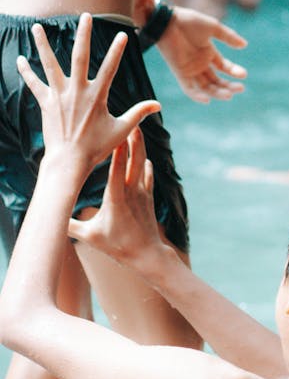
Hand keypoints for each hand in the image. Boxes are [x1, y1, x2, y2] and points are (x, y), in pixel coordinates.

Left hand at [17, 13, 159, 171]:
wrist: (68, 161)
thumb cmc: (96, 147)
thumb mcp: (122, 130)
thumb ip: (139, 113)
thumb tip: (158, 105)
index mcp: (97, 96)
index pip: (111, 68)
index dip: (118, 51)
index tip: (124, 34)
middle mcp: (77, 91)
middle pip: (80, 57)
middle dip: (84, 35)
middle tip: (86, 16)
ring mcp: (59, 96)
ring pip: (50, 64)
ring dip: (42, 44)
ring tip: (36, 26)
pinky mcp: (46, 103)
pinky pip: (34, 84)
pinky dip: (27, 72)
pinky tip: (19, 59)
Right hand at [68, 128, 164, 270]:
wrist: (147, 255)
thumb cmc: (117, 246)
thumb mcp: (90, 237)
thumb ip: (69, 226)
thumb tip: (49, 219)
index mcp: (116, 198)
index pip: (118, 170)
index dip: (119, 151)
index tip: (118, 134)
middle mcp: (132, 192)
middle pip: (135, 161)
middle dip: (134, 141)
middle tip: (133, 123)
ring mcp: (143, 194)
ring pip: (143, 165)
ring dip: (140, 148)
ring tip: (137, 132)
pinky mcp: (149, 198)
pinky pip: (148, 176)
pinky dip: (146, 166)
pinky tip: (146, 159)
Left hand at [157, 5, 247, 103]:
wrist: (167, 20)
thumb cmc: (189, 21)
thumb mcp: (213, 27)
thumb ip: (228, 37)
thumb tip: (245, 45)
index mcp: (208, 53)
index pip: (224, 67)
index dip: (234, 72)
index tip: (243, 74)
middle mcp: (200, 63)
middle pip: (216, 80)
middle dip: (228, 85)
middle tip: (240, 88)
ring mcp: (190, 69)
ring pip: (206, 86)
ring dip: (217, 92)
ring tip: (229, 95)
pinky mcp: (179, 72)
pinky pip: (188, 88)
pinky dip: (196, 96)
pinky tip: (207, 99)